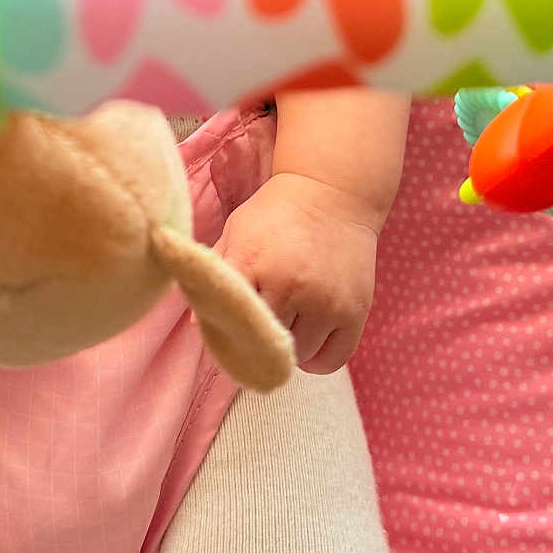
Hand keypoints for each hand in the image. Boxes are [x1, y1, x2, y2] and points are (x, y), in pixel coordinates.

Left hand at [212, 170, 380, 374]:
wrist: (333, 192)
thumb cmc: (276, 213)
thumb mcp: (237, 231)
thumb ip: (217, 272)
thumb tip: (197, 323)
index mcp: (252, 264)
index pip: (230, 322)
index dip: (226, 334)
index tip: (227, 336)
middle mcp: (289, 286)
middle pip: (263, 345)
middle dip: (257, 341)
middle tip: (258, 330)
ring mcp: (326, 302)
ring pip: (297, 357)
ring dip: (289, 349)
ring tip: (287, 324)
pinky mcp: (355, 312)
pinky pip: (331, 361)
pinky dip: (317, 359)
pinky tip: (308, 338)